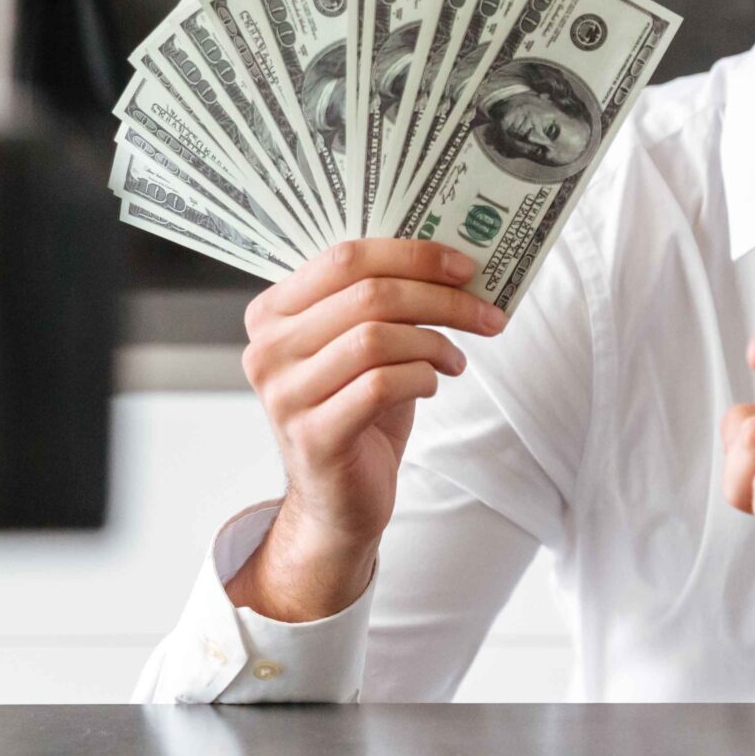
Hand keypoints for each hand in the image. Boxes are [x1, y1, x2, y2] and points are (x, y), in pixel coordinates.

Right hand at [231, 240, 504, 621]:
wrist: (337, 500)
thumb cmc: (355, 411)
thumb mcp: (361, 345)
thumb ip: (383, 301)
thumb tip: (450, 260)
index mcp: (272, 313)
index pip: (345, 258)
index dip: (413, 254)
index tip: (466, 266)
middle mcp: (267, 350)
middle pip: (367, 294)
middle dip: (441, 298)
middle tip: (487, 313)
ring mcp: (284, 395)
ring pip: (376, 337)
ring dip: (435, 342)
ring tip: (457, 359)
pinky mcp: (313, 436)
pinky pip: (381, 385)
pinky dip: (421, 377)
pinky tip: (433, 384)